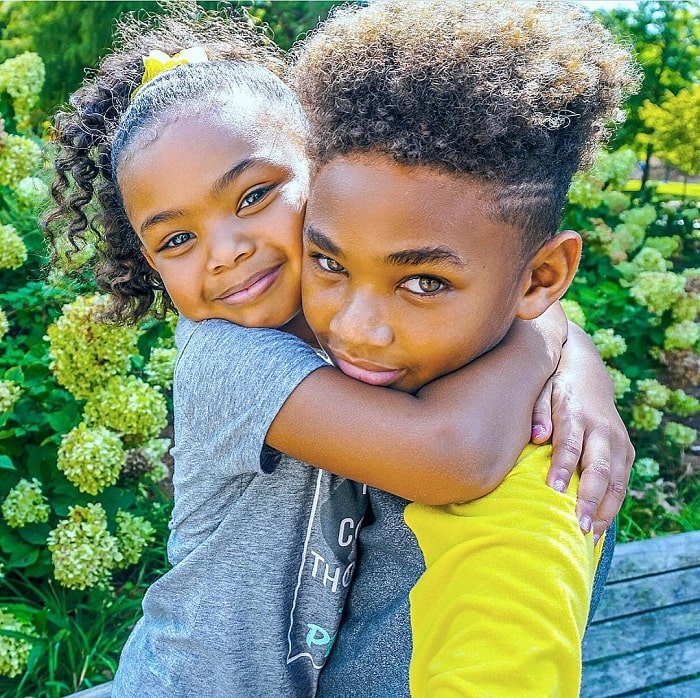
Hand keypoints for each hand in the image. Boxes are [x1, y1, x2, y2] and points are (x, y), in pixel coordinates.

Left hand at [531, 323, 634, 540]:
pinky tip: (599, 526)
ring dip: (605, 510)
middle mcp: (602, 429)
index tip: (553, 490)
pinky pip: (623, 481)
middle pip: (599, 468)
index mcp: (576, 414)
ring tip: (589, 536)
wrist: (586, 371)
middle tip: (578, 526)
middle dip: (589, 499)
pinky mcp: (626, 449)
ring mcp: (618, 440)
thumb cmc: (554, 386)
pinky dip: (613, 505)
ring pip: (616, 479)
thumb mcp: (541, 390)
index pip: (570, 445)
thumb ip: (538, 413)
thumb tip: (537, 437)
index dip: (563, 468)